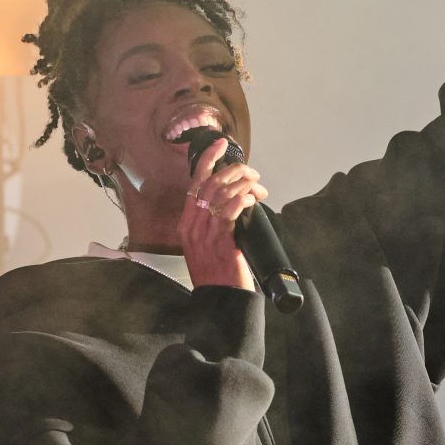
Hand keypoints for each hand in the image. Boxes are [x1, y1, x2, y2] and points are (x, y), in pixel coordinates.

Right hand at [181, 136, 268, 292]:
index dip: (207, 159)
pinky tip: (252, 199)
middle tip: (252, 173)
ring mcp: (205, 234)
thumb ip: (214, 221)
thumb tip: (234, 199)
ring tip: (257, 185)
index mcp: (186, 223)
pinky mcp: (221, 241)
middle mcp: (192, 226)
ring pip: (221, 193)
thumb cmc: (217, 275)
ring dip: (243, 183)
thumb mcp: (206, 244)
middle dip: (234, 170)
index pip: (194, 183)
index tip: (221, 144)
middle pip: (210, 183)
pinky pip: (230, 210)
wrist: (220, 301)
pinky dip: (243, 199)